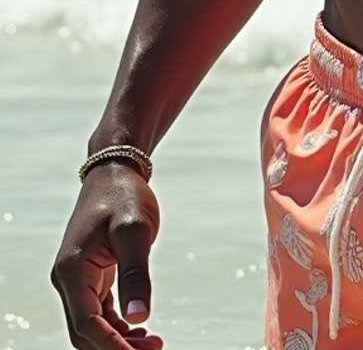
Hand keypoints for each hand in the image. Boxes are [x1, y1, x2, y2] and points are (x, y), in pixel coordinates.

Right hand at [51, 164, 162, 348]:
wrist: (115, 170)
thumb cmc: (124, 195)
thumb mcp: (135, 230)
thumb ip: (136, 274)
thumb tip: (140, 318)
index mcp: (72, 271)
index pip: (87, 325)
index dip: (112, 347)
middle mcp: (67, 280)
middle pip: (85, 334)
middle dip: (116, 348)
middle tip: (155, 349)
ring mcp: (76, 280)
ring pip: (91, 327)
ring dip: (117, 341)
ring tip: (153, 343)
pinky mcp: (88, 277)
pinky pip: (97, 314)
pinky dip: (116, 327)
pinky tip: (140, 330)